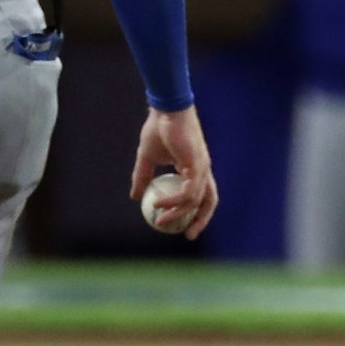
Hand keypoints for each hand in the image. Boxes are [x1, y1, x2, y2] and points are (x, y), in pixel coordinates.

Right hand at [132, 105, 218, 240]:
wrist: (164, 110)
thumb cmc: (158, 129)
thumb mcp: (147, 158)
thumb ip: (143, 177)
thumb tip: (135, 196)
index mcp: (196, 168)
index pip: (203, 195)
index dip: (196, 213)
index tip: (184, 227)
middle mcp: (203, 170)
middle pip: (209, 201)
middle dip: (200, 220)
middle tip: (186, 235)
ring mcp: (202, 167)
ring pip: (195, 200)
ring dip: (179, 213)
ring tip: (160, 220)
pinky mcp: (197, 164)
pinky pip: (188, 191)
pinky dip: (174, 200)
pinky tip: (158, 203)